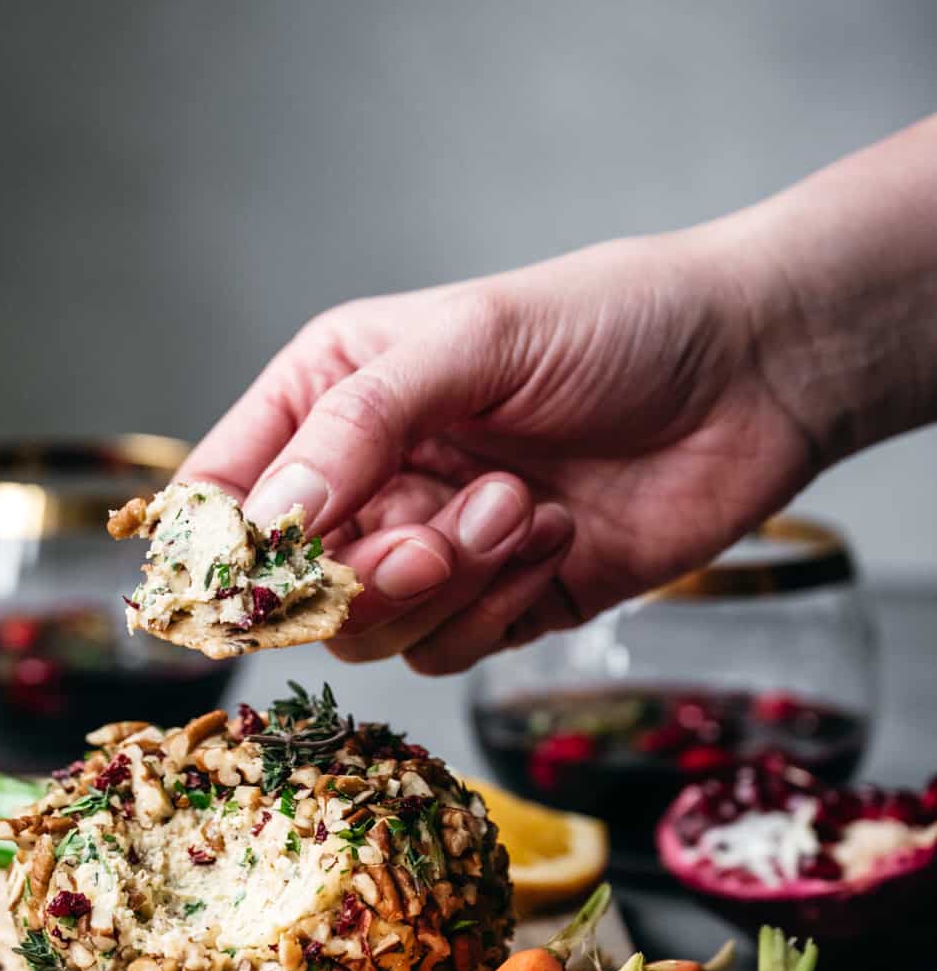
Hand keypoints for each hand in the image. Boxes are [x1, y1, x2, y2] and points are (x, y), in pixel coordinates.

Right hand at [183, 231, 817, 672]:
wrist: (756, 371)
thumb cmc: (615, 320)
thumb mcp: (472, 338)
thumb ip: (358, 426)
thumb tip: (266, 526)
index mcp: (329, 397)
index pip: (219, 491)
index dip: (214, 548)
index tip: (241, 577)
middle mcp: (368, 479)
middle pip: (290, 585)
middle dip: (357, 576)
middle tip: (430, 541)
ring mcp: (432, 547)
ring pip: (367, 630)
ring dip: (442, 584)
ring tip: (519, 507)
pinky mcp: (500, 604)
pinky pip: (446, 650)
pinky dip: (496, 608)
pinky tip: (554, 535)